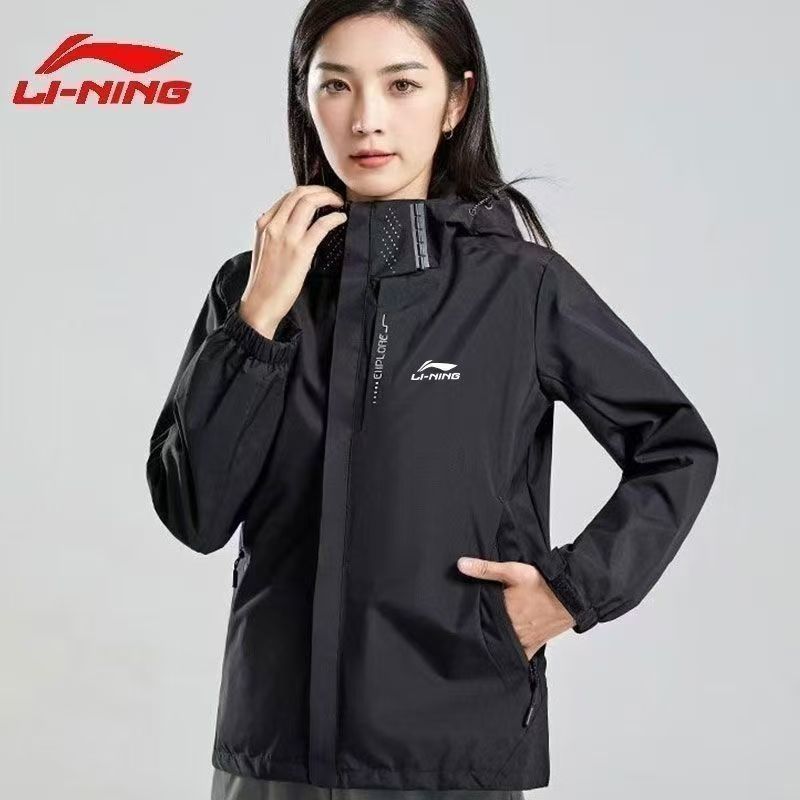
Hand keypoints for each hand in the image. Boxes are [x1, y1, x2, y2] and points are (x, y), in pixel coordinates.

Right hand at [239, 184, 347, 337]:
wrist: (260, 303)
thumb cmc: (264, 282)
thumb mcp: (264, 249)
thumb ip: (275, 234)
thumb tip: (292, 225)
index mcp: (264, 224)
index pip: (287, 197)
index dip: (308, 192)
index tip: (320, 196)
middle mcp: (273, 226)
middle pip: (299, 193)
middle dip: (320, 190)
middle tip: (334, 196)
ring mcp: (286, 237)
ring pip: (309, 202)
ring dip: (328, 197)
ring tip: (339, 203)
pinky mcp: (300, 251)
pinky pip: (321, 225)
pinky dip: (334, 217)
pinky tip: (340, 219)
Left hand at [457, 556, 575, 658]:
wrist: (571, 596)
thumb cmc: (543, 584)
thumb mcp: (512, 571)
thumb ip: (485, 569)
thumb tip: (461, 565)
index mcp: (503, 615)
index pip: (480, 620)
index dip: (471, 619)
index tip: (463, 620)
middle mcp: (512, 631)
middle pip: (491, 633)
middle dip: (483, 630)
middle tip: (472, 630)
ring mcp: (523, 641)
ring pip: (504, 644)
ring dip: (497, 641)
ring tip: (488, 637)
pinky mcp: (535, 645)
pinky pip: (521, 656)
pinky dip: (513, 656)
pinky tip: (505, 654)